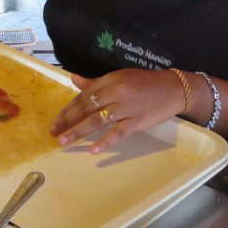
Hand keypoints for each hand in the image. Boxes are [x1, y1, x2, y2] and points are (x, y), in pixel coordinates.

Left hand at [50, 70, 187, 153]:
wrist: (174, 88)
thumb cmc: (145, 83)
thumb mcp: (120, 77)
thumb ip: (96, 82)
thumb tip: (74, 80)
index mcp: (109, 80)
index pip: (82, 97)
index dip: (67, 110)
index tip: (55, 121)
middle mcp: (115, 92)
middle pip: (86, 109)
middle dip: (68, 122)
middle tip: (53, 133)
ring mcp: (126, 108)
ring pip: (97, 120)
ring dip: (79, 132)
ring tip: (64, 141)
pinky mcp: (137, 121)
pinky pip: (118, 132)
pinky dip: (105, 141)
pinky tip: (94, 150)